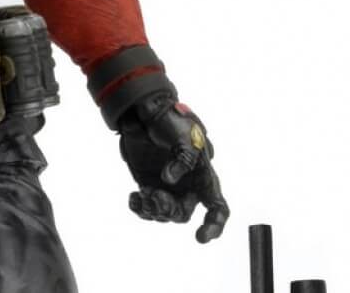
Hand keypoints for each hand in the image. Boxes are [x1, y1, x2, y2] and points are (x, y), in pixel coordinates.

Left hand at [118, 92, 228, 242]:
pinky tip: (133, 197)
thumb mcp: (185, 134)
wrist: (146, 112)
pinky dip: (139, 207)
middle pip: (182, 213)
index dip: (214, 225)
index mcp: (203, 176)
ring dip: (152, 209)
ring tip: (141, 195)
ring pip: (162, 213)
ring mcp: (167, 188)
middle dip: (168, 210)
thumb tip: (168, 180)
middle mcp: (187, 186)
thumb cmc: (172, 120)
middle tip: (154, 196)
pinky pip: (146, 207)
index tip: (201, 236)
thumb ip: (183, 158)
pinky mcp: (148, 186)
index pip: (217, 206)